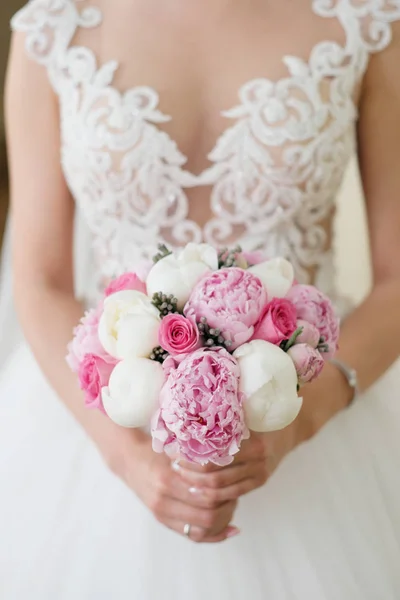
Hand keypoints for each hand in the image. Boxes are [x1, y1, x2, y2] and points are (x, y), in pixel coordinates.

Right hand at [99, 425, 239, 542]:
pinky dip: (213, 536)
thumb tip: (228, 462)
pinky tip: (229, 528)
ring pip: (202, 530)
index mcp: (167, 479)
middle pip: (206, 516)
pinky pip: (193, 536)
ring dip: (222, 521)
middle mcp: (163, 500)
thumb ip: (197, 458)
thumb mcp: (175, 449)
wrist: (130, 461)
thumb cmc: (156, 451)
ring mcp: (162, 514)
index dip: (225, 492)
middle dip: (227, 508)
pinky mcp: (163, 521)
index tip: (234, 481)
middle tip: (235, 494)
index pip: (206, 496)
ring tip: (231, 507)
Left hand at [178, 424, 299, 503]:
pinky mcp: (259, 482)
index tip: (174, 450)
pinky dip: (212, 495)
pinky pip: (232, 495)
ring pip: (221, 490)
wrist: (291, 426)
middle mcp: (258, 460)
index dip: (191, 456)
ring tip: (180, 477)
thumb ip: (221, 416)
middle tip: (173, 465)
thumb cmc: (261, 413)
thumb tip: (185, 417)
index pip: (214, 456)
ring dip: (197, 486)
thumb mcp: (244, 410)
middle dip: (190, 473)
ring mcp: (259, 474)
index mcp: (253, 442)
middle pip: (215, 476)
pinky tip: (198, 489)